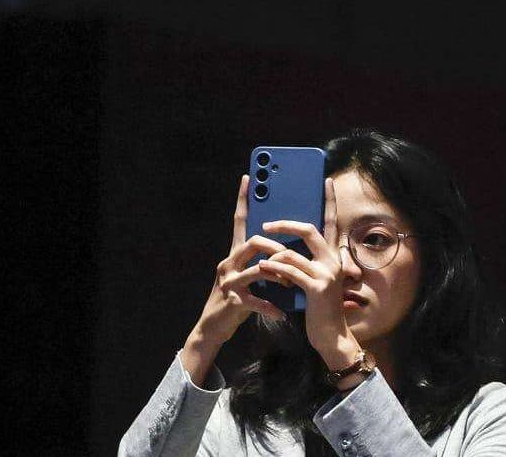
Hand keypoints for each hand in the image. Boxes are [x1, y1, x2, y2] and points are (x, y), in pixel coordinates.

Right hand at [181, 176, 290, 385]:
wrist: (214, 328)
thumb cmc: (238, 297)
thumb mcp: (250, 275)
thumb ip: (262, 260)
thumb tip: (286, 246)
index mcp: (235, 253)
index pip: (239, 221)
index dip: (243, 199)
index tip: (248, 177)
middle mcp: (228, 263)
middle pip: (254, 242)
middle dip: (275, 246)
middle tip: (291, 256)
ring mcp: (229, 282)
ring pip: (256, 268)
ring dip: (278, 274)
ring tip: (290, 282)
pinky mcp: (233, 301)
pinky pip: (256, 300)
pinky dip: (270, 306)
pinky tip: (281, 313)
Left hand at [254, 179, 362, 375]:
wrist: (331, 335)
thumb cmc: (320, 308)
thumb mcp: (317, 280)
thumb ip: (307, 262)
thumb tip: (287, 248)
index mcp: (333, 255)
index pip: (331, 221)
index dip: (329, 200)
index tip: (327, 180)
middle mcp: (333, 260)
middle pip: (308, 230)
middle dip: (284, 224)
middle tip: (266, 224)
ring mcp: (326, 273)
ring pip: (292, 253)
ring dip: (271, 254)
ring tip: (258, 258)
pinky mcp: (316, 287)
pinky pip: (289, 271)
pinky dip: (274, 269)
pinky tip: (263, 269)